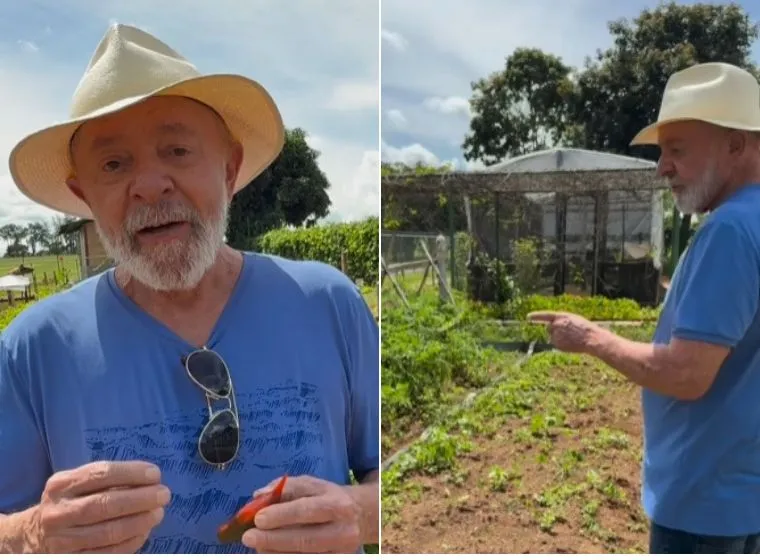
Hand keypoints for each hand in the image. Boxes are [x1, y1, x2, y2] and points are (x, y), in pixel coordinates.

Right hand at [27, 460, 169, 552]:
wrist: (36, 534)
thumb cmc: (71, 501)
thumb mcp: (79, 483)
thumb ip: (108, 479)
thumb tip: (150, 479)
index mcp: (61, 485)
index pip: (100, 474)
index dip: (131, 473)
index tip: (156, 474)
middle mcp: (58, 512)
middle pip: (104, 504)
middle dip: (140, 499)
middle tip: (164, 494)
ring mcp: (62, 540)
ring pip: (108, 532)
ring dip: (139, 522)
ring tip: (158, 513)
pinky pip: (108, 554)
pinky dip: (131, 542)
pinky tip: (145, 532)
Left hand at [241, 475, 360, 552]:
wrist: (360, 516)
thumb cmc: (328, 498)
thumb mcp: (312, 484)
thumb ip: (285, 487)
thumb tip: (259, 496)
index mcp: (336, 504)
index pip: (307, 510)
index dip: (281, 515)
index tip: (258, 518)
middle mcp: (342, 530)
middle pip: (305, 539)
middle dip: (273, 540)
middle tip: (249, 537)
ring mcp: (340, 551)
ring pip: (304, 556)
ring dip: (275, 552)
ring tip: (257, 546)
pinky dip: (285, 557)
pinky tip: (271, 553)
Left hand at [527, 311, 603, 352]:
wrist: (591, 339)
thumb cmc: (585, 328)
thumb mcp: (573, 319)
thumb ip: (561, 321)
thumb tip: (552, 327)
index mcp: (561, 316)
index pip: (545, 315)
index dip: (536, 316)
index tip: (528, 317)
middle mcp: (556, 325)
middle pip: (549, 328)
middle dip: (554, 330)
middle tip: (568, 333)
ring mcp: (556, 335)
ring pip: (553, 337)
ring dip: (559, 338)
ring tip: (572, 338)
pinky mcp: (557, 344)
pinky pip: (556, 344)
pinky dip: (562, 344)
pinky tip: (571, 344)